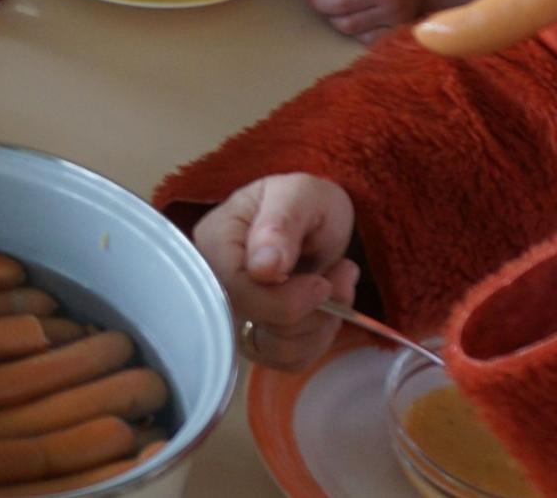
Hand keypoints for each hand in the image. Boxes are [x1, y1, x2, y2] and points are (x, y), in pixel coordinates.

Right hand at [193, 174, 361, 369]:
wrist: (318, 219)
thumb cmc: (306, 201)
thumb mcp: (300, 196)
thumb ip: (280, 225)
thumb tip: (262, 268)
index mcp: (214, 242)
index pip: (236, 292)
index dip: (284, 301)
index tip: (323, 282)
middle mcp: (214, 282)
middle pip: (254, 326)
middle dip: (312, 311)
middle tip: (342, 274)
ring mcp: (233, 312)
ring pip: (274, 349)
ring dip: (321, 326)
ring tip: (338, 285)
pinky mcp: (255, 335)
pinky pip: (286, 360)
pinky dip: (318, 340)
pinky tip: (327, 309)